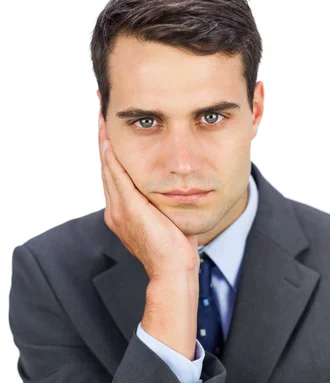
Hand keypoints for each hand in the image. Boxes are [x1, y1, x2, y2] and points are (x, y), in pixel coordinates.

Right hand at [98, 114, 199, 281]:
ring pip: (108, 167)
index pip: (114, 175)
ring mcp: (119, 209)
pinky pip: (116, 175)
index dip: (111, 151)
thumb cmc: (175, 250)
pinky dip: (111, 155)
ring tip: (102, 115)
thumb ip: (160, 204)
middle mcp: (115, 210)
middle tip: (101, 111)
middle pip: (106, 167)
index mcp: (122, 213)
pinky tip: (109, 137)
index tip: (110, 128)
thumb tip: (171, 192)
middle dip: (103, 139)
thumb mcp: (166, 220)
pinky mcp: (128, 208)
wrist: (172, 271)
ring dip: (104, 140)